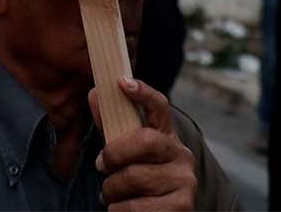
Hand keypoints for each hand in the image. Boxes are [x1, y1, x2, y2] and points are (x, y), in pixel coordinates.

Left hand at [89, 77, 196, 210]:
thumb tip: (95, 93)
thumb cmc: (137, 180)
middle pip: (145, 140)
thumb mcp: (124, 153)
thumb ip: (110, 127)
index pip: (159, 106)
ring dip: (112, 189)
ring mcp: (185, 181)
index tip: (122, 82)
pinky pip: (137, 207)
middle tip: (100, 166)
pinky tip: (121, 208)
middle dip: (114, 154)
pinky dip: (119, 209)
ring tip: (112, 194)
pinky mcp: (182, 207)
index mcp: (166, 136)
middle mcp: (181, 155)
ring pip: (135, 176)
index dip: (143, 93)